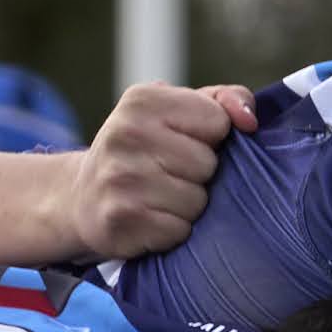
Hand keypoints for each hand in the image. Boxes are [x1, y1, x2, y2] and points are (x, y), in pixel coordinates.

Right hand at [57, 83, 258, 260]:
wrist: (82, 197)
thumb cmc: (145, 150)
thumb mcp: (177, 112)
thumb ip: (223, 101)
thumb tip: (249, 121)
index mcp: (142, 100)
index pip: (217, 121)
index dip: (210, 138)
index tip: (184, 143)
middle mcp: (126, 134)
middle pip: (207, 164)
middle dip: (198, 175)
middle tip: (168, 175)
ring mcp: (119, 178)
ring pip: (196, 201)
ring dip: (186, 206)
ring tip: (159, 198)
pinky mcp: (120, 219)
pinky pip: (178, 231)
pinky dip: (171, 231)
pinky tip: (150, 219)